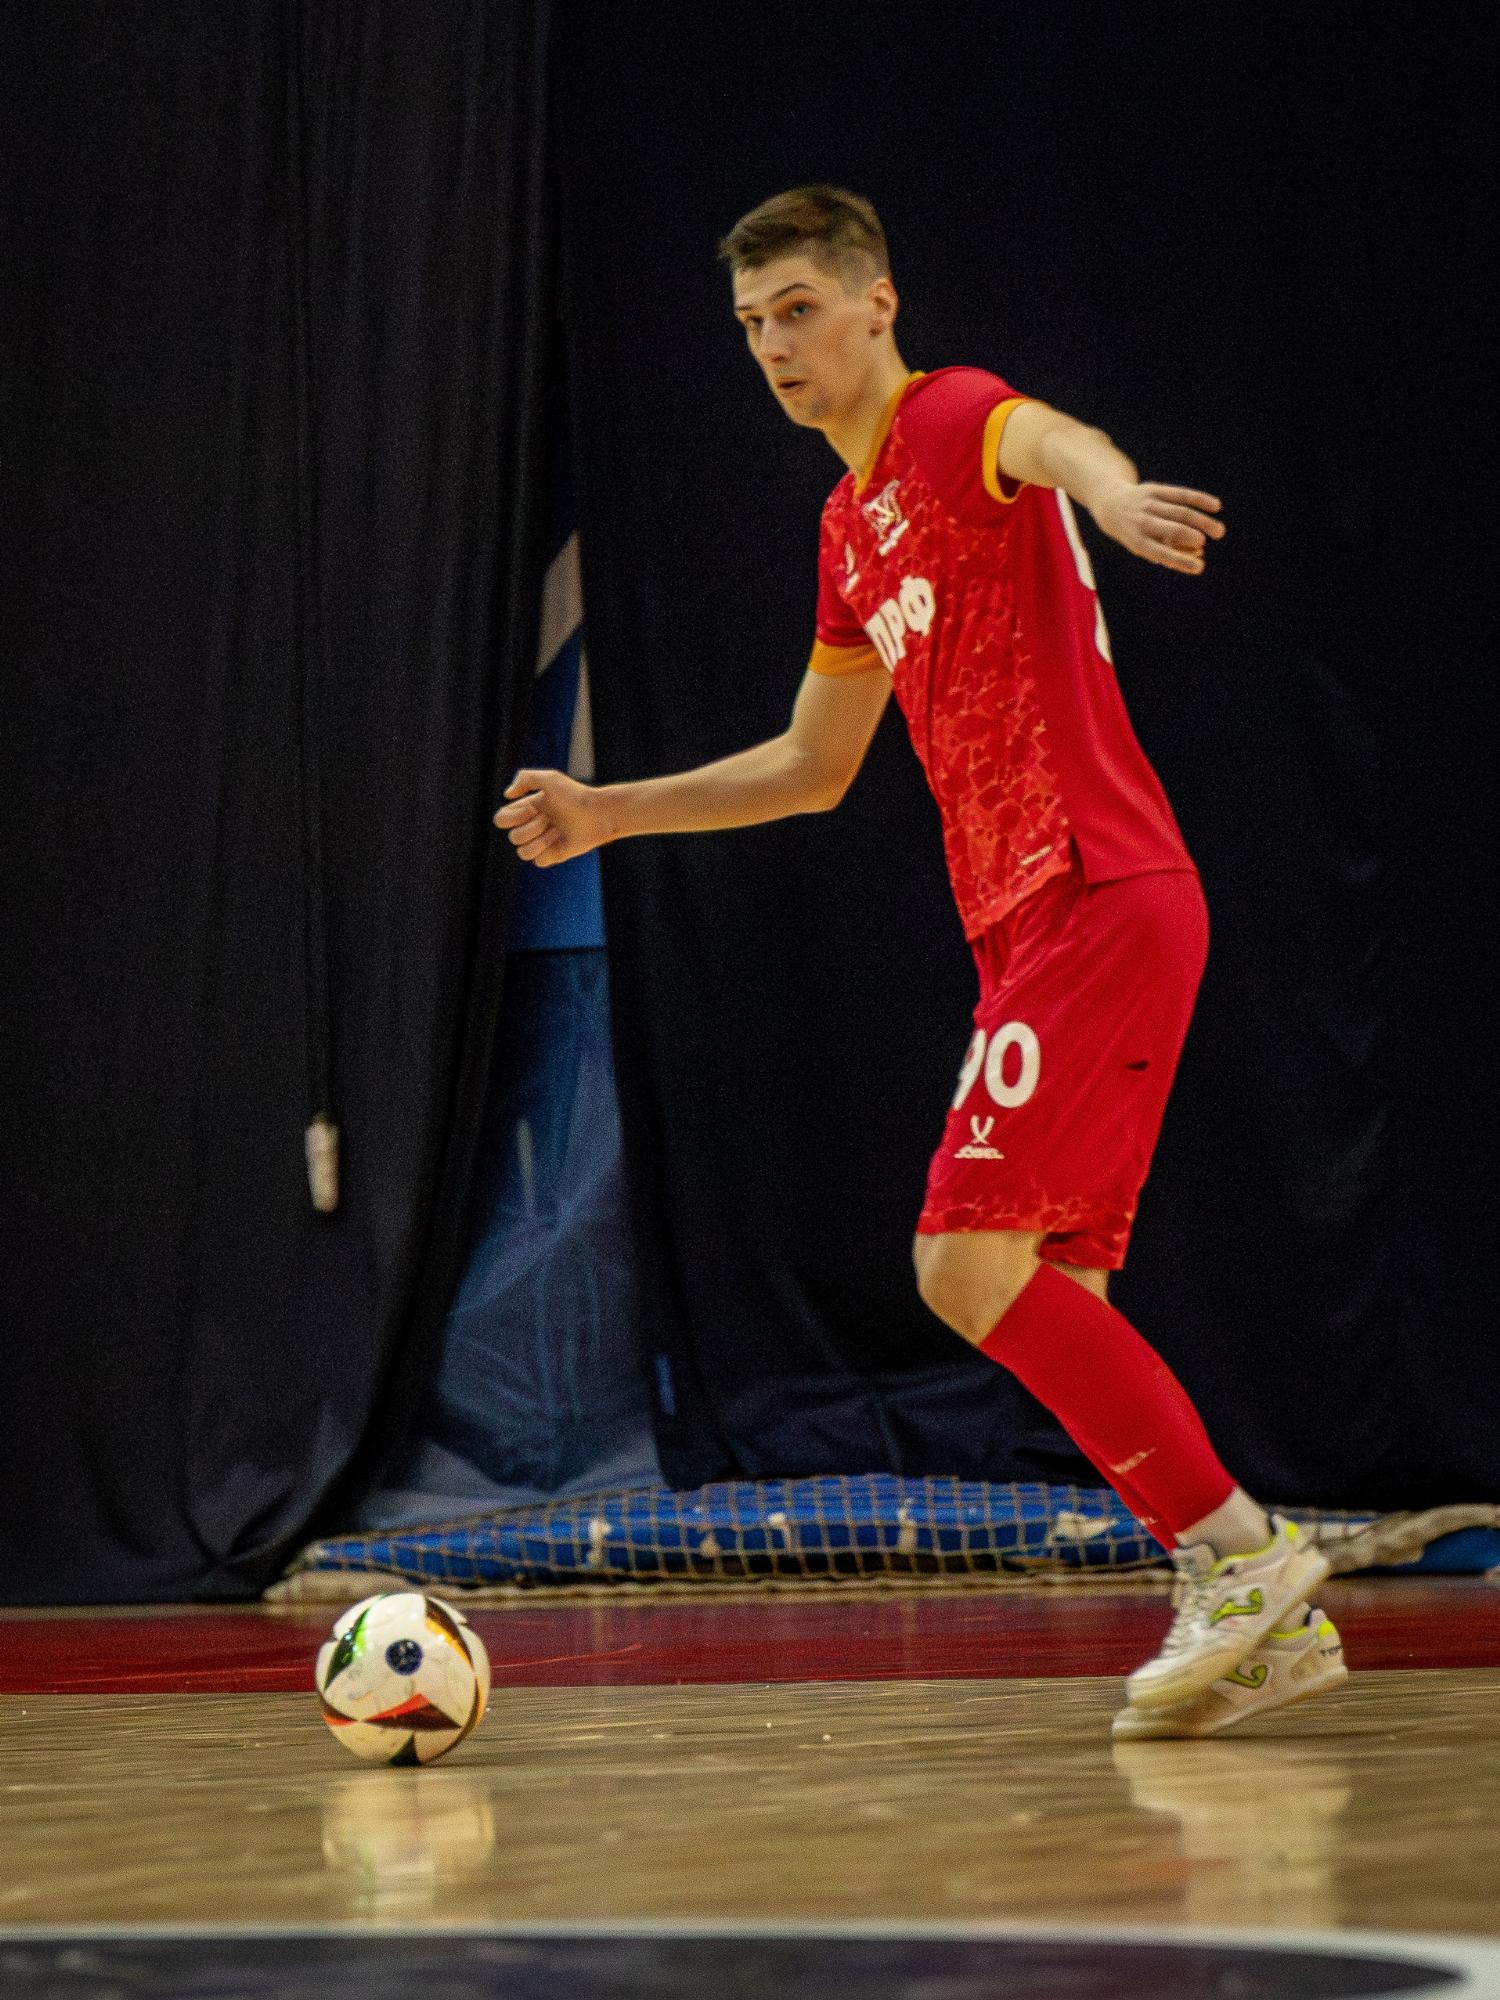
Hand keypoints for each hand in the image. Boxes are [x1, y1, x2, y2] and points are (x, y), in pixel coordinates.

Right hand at [492, 768, 610, 866]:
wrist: (598, 813)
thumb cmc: (575, 795)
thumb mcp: (550, 778)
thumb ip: (524, 778)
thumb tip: (507, 795)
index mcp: (526, 809)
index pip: (501, 820)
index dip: (512, 818)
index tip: (533, 808)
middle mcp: (531, 826)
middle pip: (513, 837)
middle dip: (532, 828)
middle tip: (550, 819)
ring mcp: (541, 842)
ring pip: (522, 852)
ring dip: (540, 841)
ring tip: (557, 831)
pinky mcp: (552, 855)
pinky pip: (538, 862)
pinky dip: (548, 851)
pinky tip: (562, 841)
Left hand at [1090, 482, 1225, 574]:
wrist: (1111, 505)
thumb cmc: (1135, 533)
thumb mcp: (1143, 546)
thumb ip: (1168, 550)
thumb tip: (1198, 553)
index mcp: (1138, 541)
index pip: (1161, 553)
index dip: (1181, 560)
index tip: (1200, 568)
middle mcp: (1142, 521)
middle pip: (1173, 529)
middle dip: (1192, 537)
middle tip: (1208, 543)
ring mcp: (1148, 504)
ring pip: (1181, 511)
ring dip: (1203, 521)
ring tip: (1220, 532)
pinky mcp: (1155, 489)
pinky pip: (1182, 494)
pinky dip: (1200, 500)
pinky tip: (1216, 506)